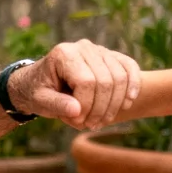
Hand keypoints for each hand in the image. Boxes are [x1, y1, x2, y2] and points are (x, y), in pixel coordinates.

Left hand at [9, 40, 140, 130]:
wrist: (40, 80)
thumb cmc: (38, 91)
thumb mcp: (39, 100)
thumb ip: (56, 105)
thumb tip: (77, 111)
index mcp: (63, 54)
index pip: (86, 82)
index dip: (87, 105)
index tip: (77, 121)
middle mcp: (83, 47)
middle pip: (106, 81)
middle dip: (101, 109)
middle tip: (91, 124)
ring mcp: (99, 50)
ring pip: (120, 77)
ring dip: (115, 104)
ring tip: (102, 120)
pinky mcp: (110, 56)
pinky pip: (129, 67)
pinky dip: (133, 85)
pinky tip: (127, 102)